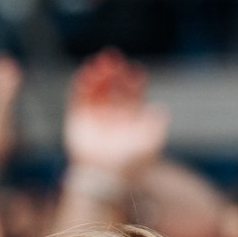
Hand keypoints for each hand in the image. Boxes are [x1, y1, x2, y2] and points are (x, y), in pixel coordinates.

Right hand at [63, 49, 169, 182]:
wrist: (105, 178)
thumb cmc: (130, 165)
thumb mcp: (150, 146)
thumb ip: (156, 127)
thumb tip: (160, 109)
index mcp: (130, 120)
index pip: (132, 94)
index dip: (133, 81)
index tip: (134, 72)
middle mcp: (112, 116)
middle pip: (113, 88)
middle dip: (114, 73)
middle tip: (114, 58)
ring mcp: (94, 117)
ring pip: (97, 89)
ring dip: (98, 75)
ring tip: (101, 64)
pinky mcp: (77, 120)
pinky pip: (78, 97)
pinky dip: (82, 84)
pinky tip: (87, 72)